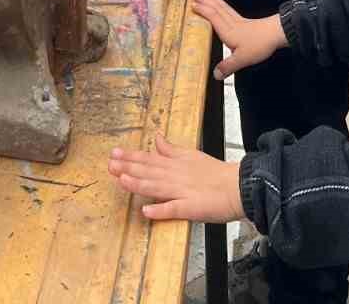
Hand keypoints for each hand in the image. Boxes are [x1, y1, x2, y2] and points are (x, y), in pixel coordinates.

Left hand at [109, 133, 244, 222]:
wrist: (238, 187)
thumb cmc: (215, 173)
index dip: (131, 156)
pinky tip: (146, 210)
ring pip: (157, 187)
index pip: (149, 159)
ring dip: (138, 184)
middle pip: (149, 171)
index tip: (114, 153)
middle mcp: (175, 175)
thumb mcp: (191, 155)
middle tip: (110, 164)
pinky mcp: (191, 208)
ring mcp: (182, 191)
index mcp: (175, 163)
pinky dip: (160, 209)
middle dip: (128, 167)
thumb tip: (156, 138)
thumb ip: (171, 149)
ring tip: (122, 180)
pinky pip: (173, 209)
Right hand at [192, 0, 286, 79]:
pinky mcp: (245, 22)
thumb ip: (228, 66)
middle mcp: (232, 23)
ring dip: (213, 0)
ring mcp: (239, 21)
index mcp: (228, 31)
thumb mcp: (242, 59)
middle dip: (205, 1)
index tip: (192, 5)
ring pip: (223, 7)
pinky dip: (223, 5)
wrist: (276, 34)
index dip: (203, 10)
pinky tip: (223, 6)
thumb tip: (215, 74)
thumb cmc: (259, 45)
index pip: (213, 17)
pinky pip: (230, 10)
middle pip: (217, 9)